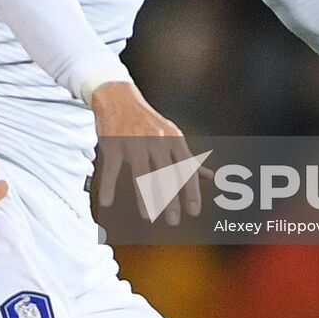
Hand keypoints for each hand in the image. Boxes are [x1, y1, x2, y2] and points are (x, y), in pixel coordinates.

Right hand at [92, 82, 202, 225]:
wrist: (118, 97)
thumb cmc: (148, 121)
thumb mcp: (171, 136)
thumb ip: (188, 159)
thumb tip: (210, 177)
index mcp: (174, 139)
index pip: (186, 168)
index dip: (191, 191)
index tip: (194, 211)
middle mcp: (157, 140)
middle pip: (165, 174)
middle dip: (170, 199)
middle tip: (173, 221)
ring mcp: (134, 141)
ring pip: (141, 174)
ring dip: (144, 198)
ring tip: (148, 216)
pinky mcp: (113, 143)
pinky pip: (112, 169)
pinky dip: (109, 186)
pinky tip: (107, 201)